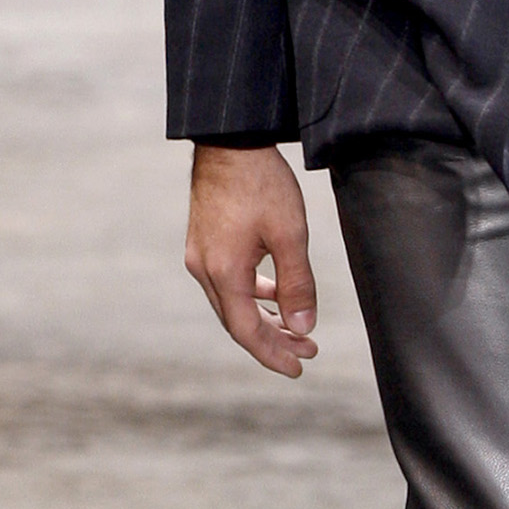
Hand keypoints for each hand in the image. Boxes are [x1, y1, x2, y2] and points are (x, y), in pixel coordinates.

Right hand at [185, 144, 318, 376]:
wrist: (229, 141)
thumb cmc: (261, 183)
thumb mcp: (290, 234)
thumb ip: (297, 283)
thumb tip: (303, 326)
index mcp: (224, 272)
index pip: (247, 331)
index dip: (273, 354)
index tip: (300, 367)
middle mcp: (204, 269)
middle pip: (238, 321)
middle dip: (273, 339)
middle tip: (308, 350)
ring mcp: (200, 255)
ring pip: (232, 302)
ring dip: (264, 317)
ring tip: (297, 326)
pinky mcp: (204, 241)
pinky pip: (228, 282)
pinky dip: (253, 294)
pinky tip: (275, 291)